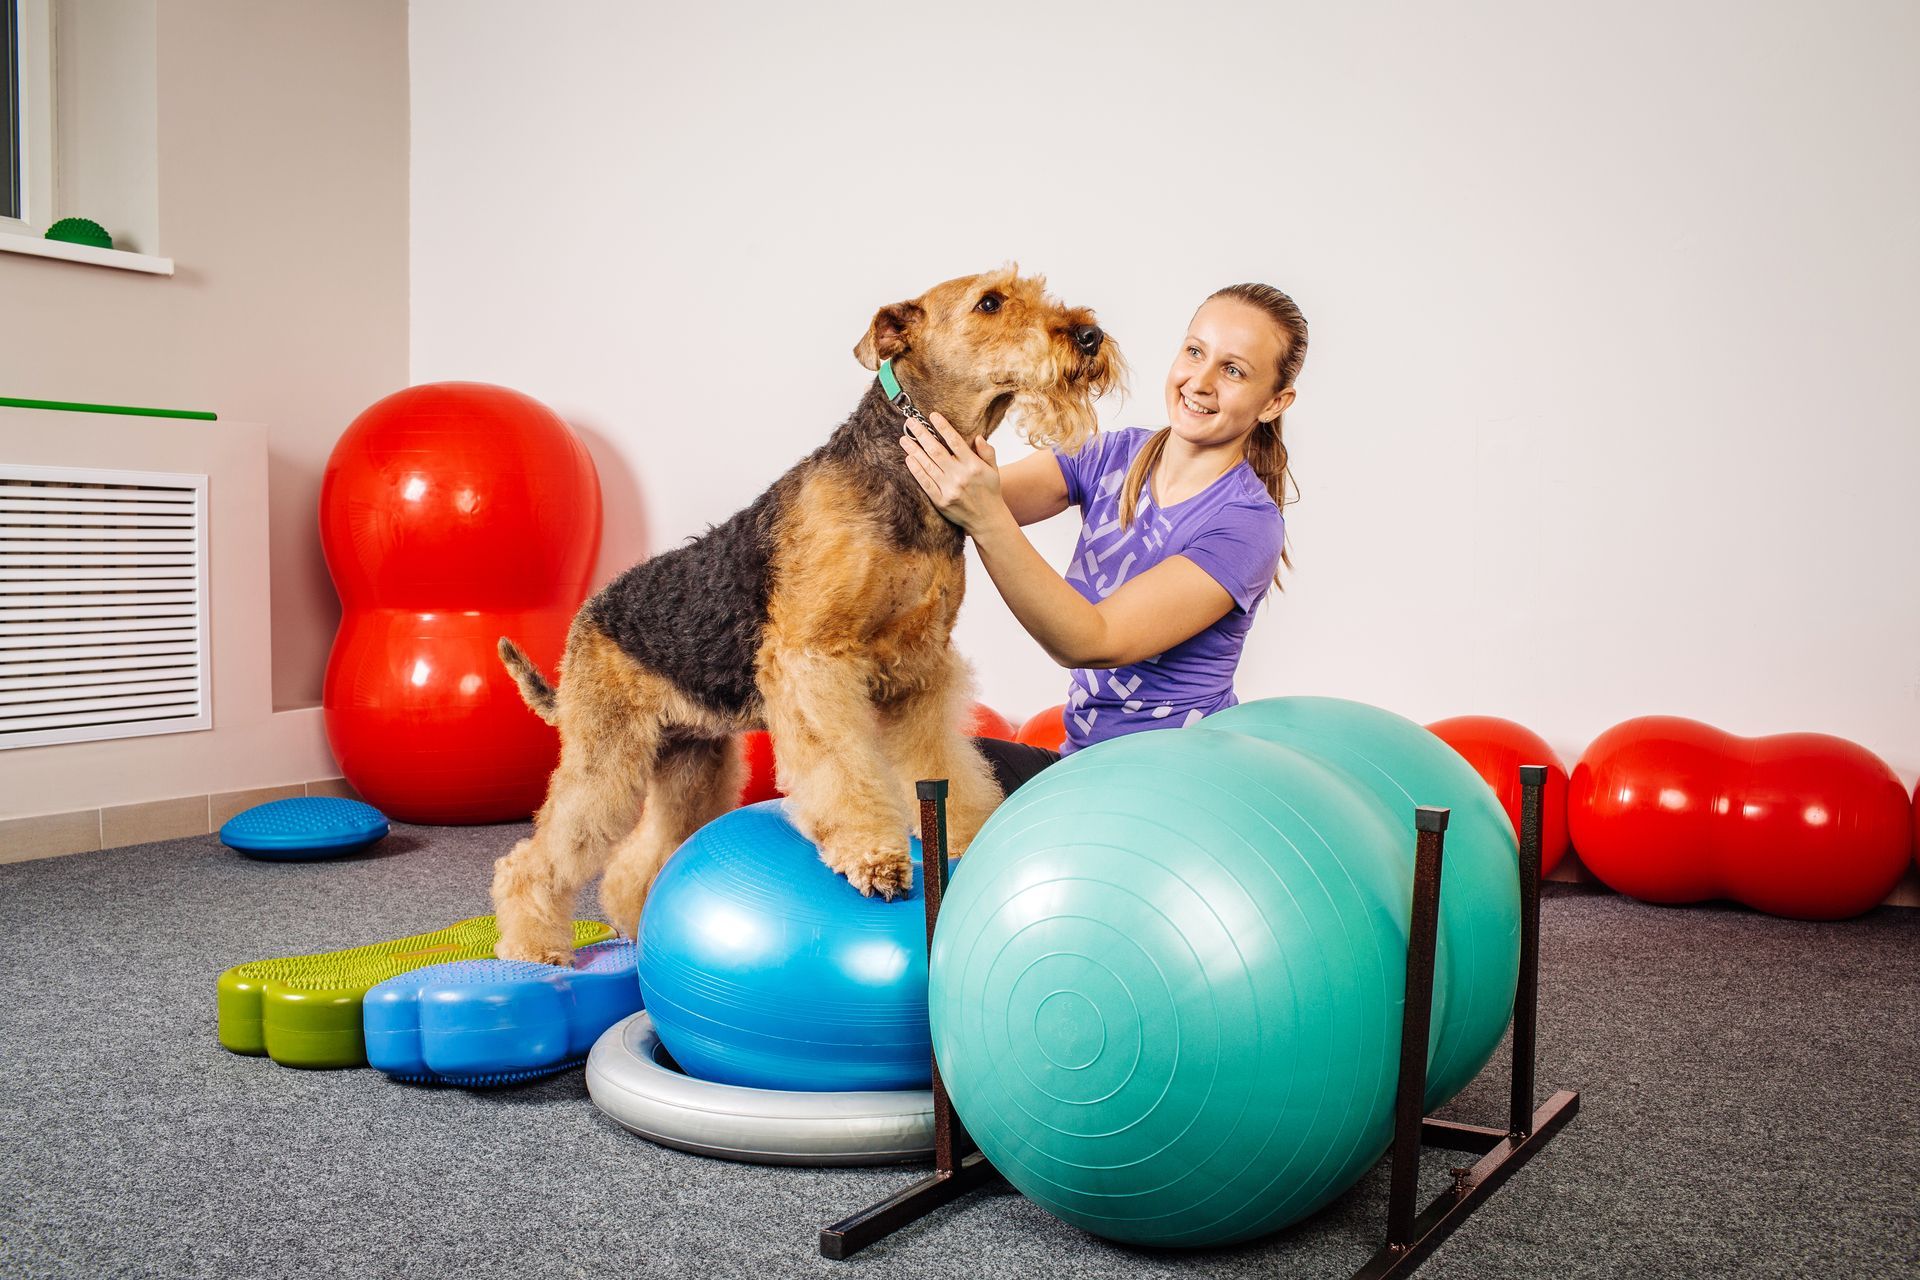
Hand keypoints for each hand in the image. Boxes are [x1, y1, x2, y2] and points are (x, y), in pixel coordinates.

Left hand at [899, 412, 1006, 535]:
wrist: (987, 520)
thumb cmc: (990, 492)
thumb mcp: (994, 470)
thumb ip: (987, 452)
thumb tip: (978, 437)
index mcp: (973, 465)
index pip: (955, 441)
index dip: (943, 427)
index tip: (933, 416)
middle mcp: (960, 476)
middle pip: (937, 451)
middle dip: (922, 435)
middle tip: (910, 423)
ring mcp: (949, 489)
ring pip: (928, 465)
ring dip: (914, 450)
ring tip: (904, 439)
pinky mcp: (940, 501)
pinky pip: (925, 482)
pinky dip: (916, 470)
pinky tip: (909, 459)